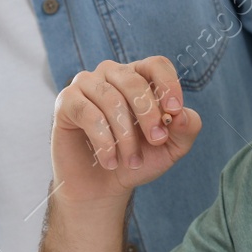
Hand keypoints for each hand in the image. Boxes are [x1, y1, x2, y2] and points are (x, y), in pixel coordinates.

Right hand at [51, 57, 201, 204]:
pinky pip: (87, 113)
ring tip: (132, 161)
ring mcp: (86, 85)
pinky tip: (109, 161)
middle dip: (148, 114)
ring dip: (126, 135)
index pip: (156, 64)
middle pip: (134, 80)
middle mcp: (112, 74)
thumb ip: (185, 128)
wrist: (102, 186)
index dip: (168, 84)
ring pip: (111, 99)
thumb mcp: (170, 148)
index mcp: (140, 77)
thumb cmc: (137, 160)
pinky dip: (103, 140)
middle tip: (157, 141)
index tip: (174, 111)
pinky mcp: (66, 102)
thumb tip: (182, 114)